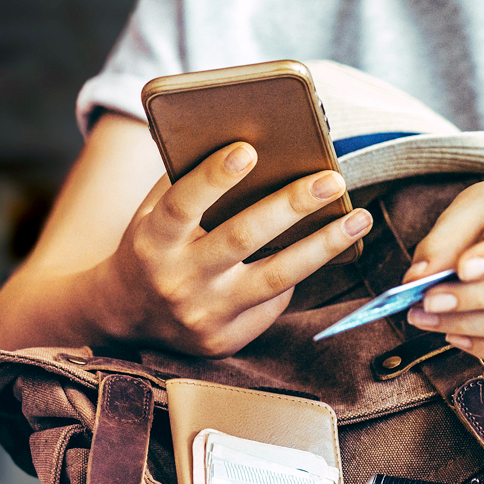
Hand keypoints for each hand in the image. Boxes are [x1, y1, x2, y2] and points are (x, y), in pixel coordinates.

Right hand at [95, 141, 372, 356]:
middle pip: (241, 239)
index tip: (248, 149)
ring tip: (357, 218)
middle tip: (332, 178)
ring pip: (274, 277)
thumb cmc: (153, 244)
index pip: (182, 204)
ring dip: (322, 245)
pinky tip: (322, 249)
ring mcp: (202, 315)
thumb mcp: (155, 212)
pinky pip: (272, 303)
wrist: (125, 314)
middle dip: (291, 205)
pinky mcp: (224, 340)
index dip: (213, 177)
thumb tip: (258, 144)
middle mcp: (176, 280)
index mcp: (153, 240)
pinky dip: (298, 273)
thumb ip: (190, 182)